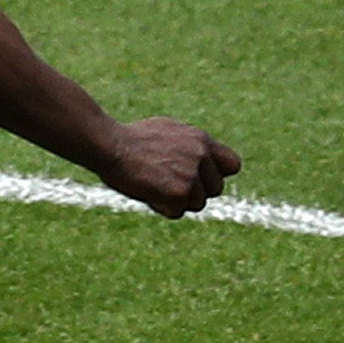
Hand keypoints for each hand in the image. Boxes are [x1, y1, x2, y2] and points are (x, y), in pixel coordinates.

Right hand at [103, 117, 240, 217]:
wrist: (110, 145)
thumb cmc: (130, 138)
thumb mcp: (166, 130)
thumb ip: (187, 144)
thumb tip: (197, 156)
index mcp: (201, 140)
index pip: (233, 165)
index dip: (217, 175)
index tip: (200, 177)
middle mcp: (202, 156)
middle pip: (215, 189)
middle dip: (195, 192)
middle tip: (169, 186)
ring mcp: (192, 175)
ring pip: (197, 204)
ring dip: (177, 202)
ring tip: (153, 187)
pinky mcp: (179, 193)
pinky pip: (176, 212)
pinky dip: (161, 207)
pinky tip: (146, 193)